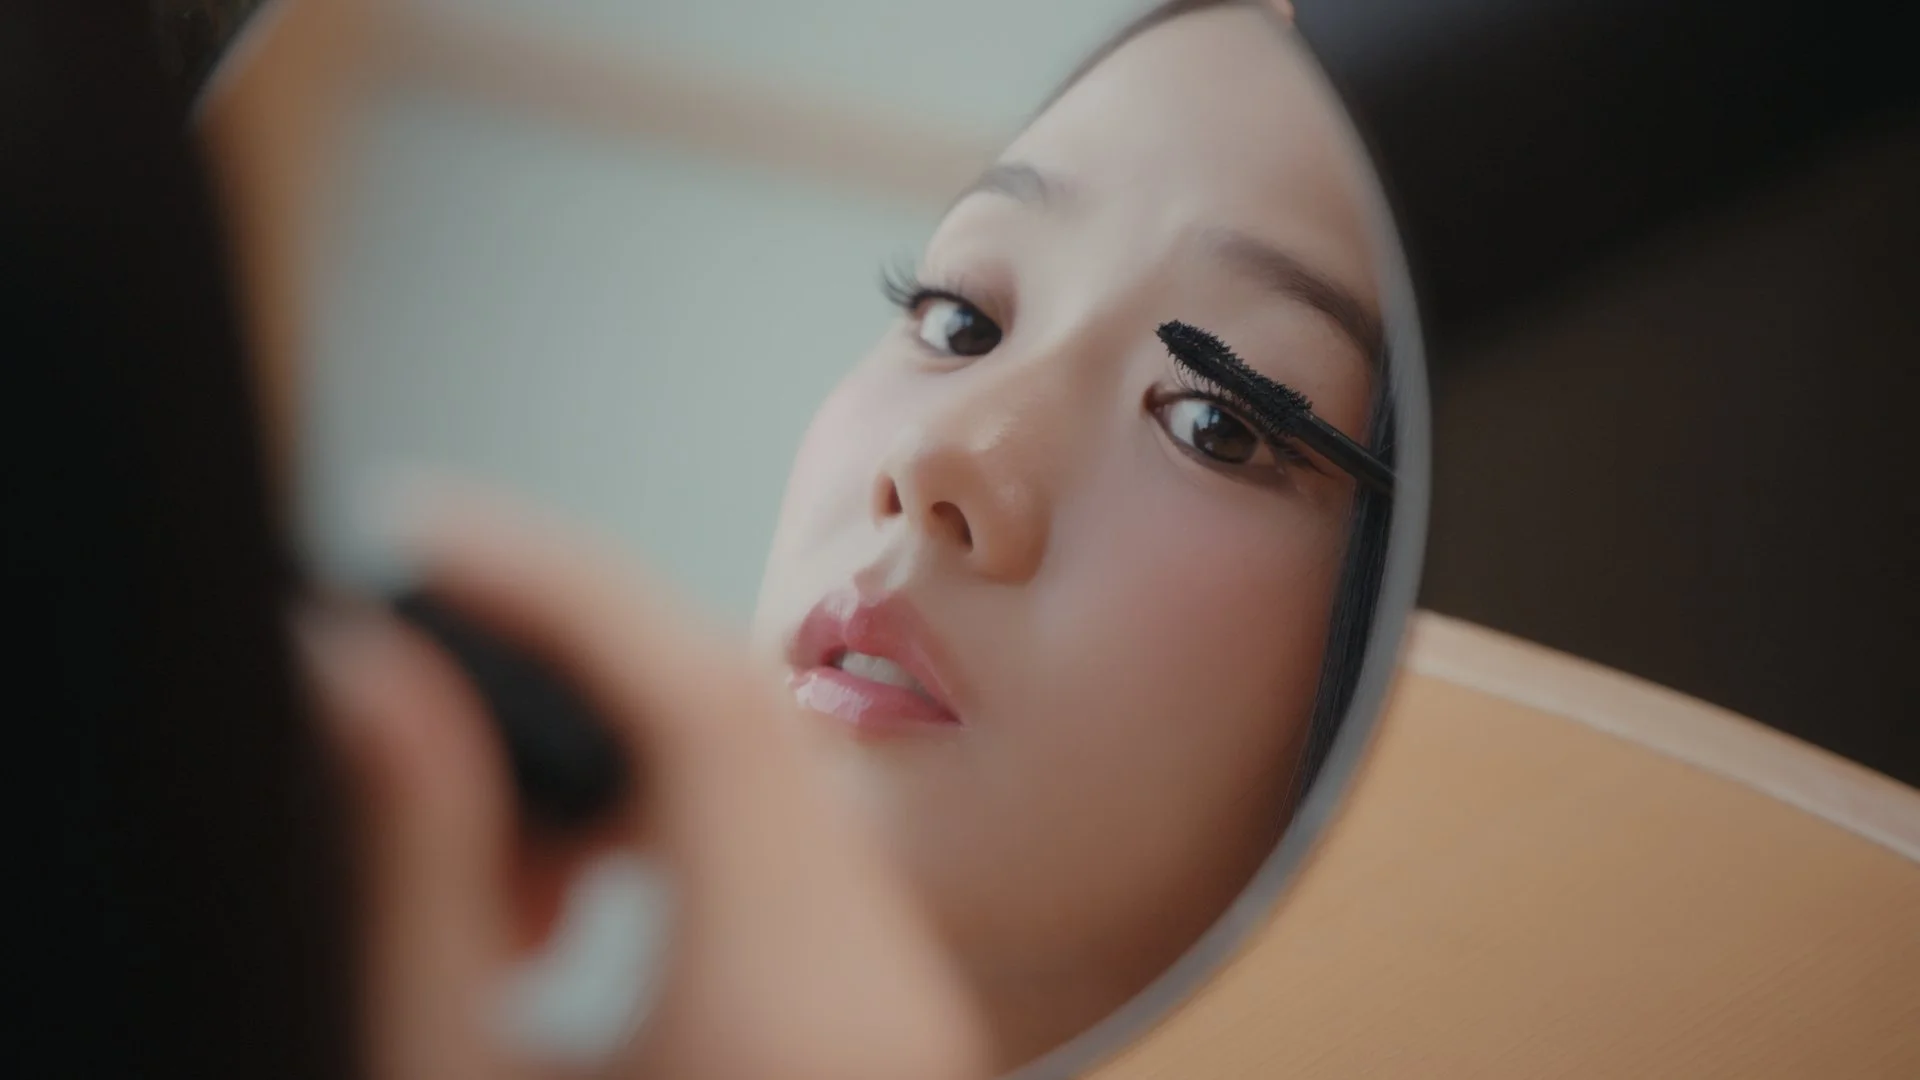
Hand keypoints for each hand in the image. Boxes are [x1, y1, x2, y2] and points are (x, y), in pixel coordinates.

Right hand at [300, 485, 989, 1079]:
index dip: (558, 581)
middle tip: (417, 704)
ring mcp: (906, 1005)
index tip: (428, 527)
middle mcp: (882, 989)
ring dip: (614, 764)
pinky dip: (669, 837)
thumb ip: (418, 873)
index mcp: (781, 1001)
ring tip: (489, 882)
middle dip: (567, 672)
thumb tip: (375, 676)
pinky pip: (793, 858)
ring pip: (771, 781)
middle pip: (743, 721)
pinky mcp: (886, 1020)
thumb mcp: (446, 1075)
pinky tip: (566, 913)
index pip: (698, 697)